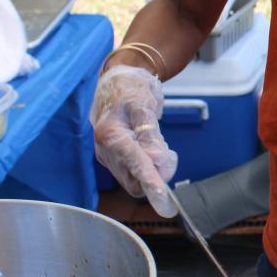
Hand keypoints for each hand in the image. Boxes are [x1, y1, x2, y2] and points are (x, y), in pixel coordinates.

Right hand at [90, 64, 177, 216]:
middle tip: (170, 154)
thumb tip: (157, 160)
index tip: (162, 196)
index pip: (133, 163)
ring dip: (153, 172)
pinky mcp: (115, 158)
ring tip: (162, 146)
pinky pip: (134, 173)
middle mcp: (106, 149)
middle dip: (155, 175)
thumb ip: (150, 134)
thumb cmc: (130, 89)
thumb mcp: (143, 105)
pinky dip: (148, 167)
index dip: (150, 180)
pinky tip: (153, 149)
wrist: (120, 81)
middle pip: (133, 180)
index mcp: (110, 134)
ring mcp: (109, 155)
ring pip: (134, 180)